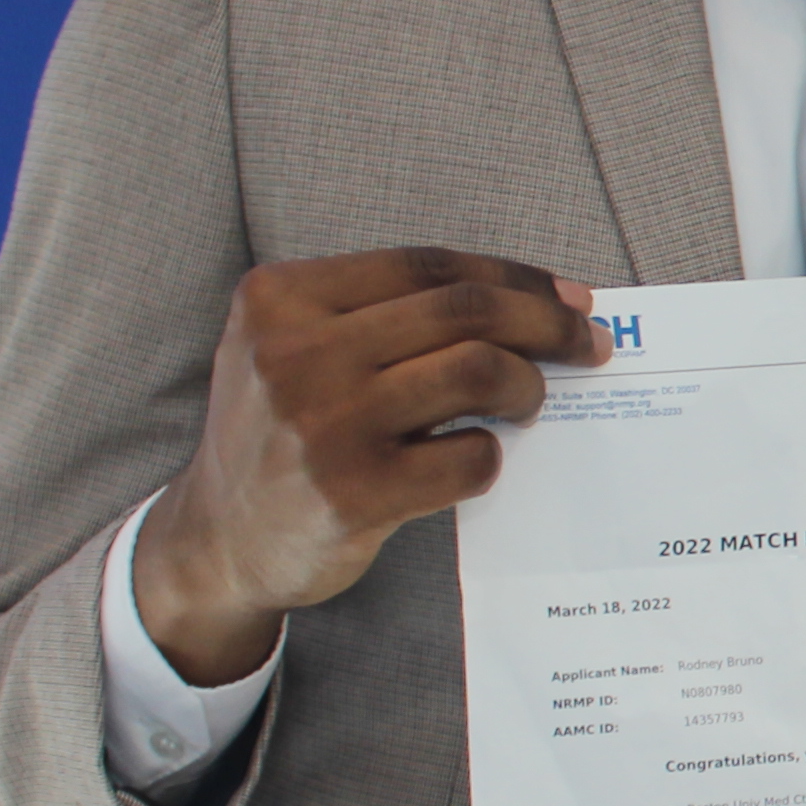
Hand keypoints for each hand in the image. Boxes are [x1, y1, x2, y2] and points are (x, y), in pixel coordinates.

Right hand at [129, 248, 605, 683]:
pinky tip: (475, 459)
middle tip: (588, 342)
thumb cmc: (281, 432)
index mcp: (279, 297)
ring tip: (529, 402)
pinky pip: (469, 456)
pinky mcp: (354, 493)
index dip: (513, 276)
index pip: (426, 266)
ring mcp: (323, 424)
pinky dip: (490, 455)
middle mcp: (294, 353)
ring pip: (476, 371)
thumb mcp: (292, 346)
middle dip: (545, 322)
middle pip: (463, 310)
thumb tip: (536, 301)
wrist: (218, 539)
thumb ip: (382, 315)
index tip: (571, 296)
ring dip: (526, 385)